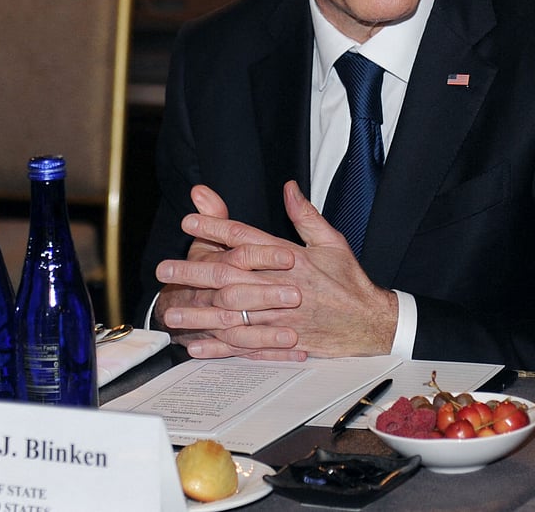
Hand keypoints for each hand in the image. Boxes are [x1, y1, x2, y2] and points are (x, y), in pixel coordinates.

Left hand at [156, 181, 398, 358]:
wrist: (370, 323)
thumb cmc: (349, 281)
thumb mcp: (331, 241)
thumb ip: (305, 215)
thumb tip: (289, 187)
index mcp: (292, 259)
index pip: (247, 240)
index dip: (216, 229)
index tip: (190, 221)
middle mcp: (282, 288)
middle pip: (230, 278)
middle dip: (194, 273)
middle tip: (164, 270)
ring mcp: (281, 318)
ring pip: (232, 314)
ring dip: (199, 313)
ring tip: (170, 311)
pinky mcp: (283, 341)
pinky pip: (246, 344)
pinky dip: (220, 347)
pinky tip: (196, 345)